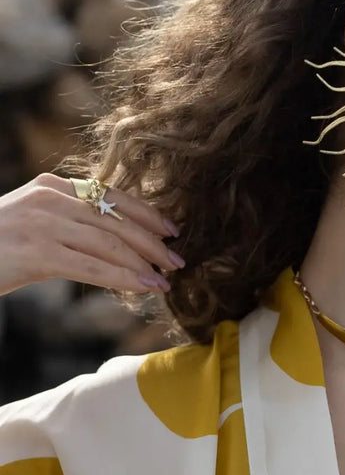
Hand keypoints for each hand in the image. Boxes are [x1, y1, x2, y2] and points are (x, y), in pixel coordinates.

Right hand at [0, 172, 184, 297]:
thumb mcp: (37, 222)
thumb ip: (72, 223)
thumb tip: (118, 244)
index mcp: (54, 187)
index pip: (113, 197)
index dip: (148, 214)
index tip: (172, 231)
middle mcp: (52, 199)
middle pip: (118, 221)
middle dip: (153, 243)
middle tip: (178, 262)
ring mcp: (45, 224)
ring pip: (111, 244)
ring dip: (145, 264)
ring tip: (166, 281)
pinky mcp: (39, 253)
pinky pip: (95, 268)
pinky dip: (125, 279)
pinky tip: (145, 288)